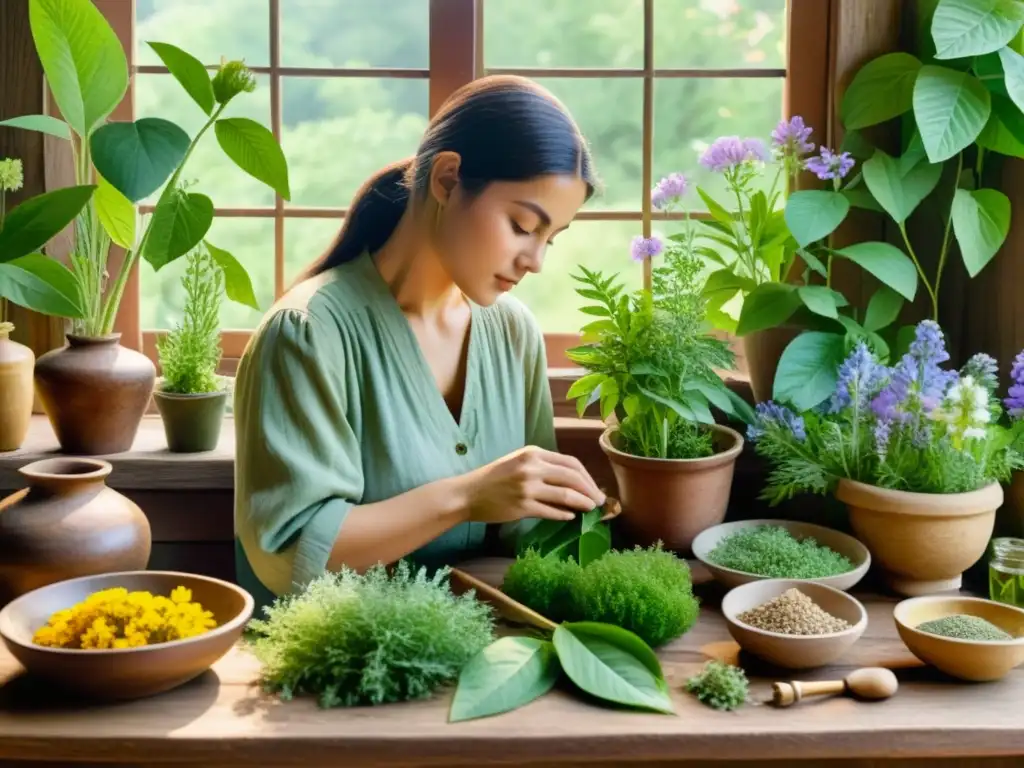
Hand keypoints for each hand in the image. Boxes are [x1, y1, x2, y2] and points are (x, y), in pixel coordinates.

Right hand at [460, 446, 606, 524]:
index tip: (594, 488)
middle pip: (573, 478)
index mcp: (533, 453)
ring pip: (566, 495)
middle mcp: (532, 467)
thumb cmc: (494, 478)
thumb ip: (543, 468)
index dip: (588, 477)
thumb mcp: (519, 462)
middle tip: (600, 501)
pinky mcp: (522, 506)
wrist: (468, 493)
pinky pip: (551, 511)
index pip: (571, 463)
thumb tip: (573, 482)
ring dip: (582, 503)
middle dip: (591, 490)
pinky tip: (570, 517)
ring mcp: (527, 487)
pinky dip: (564, 514)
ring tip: (590, 509)